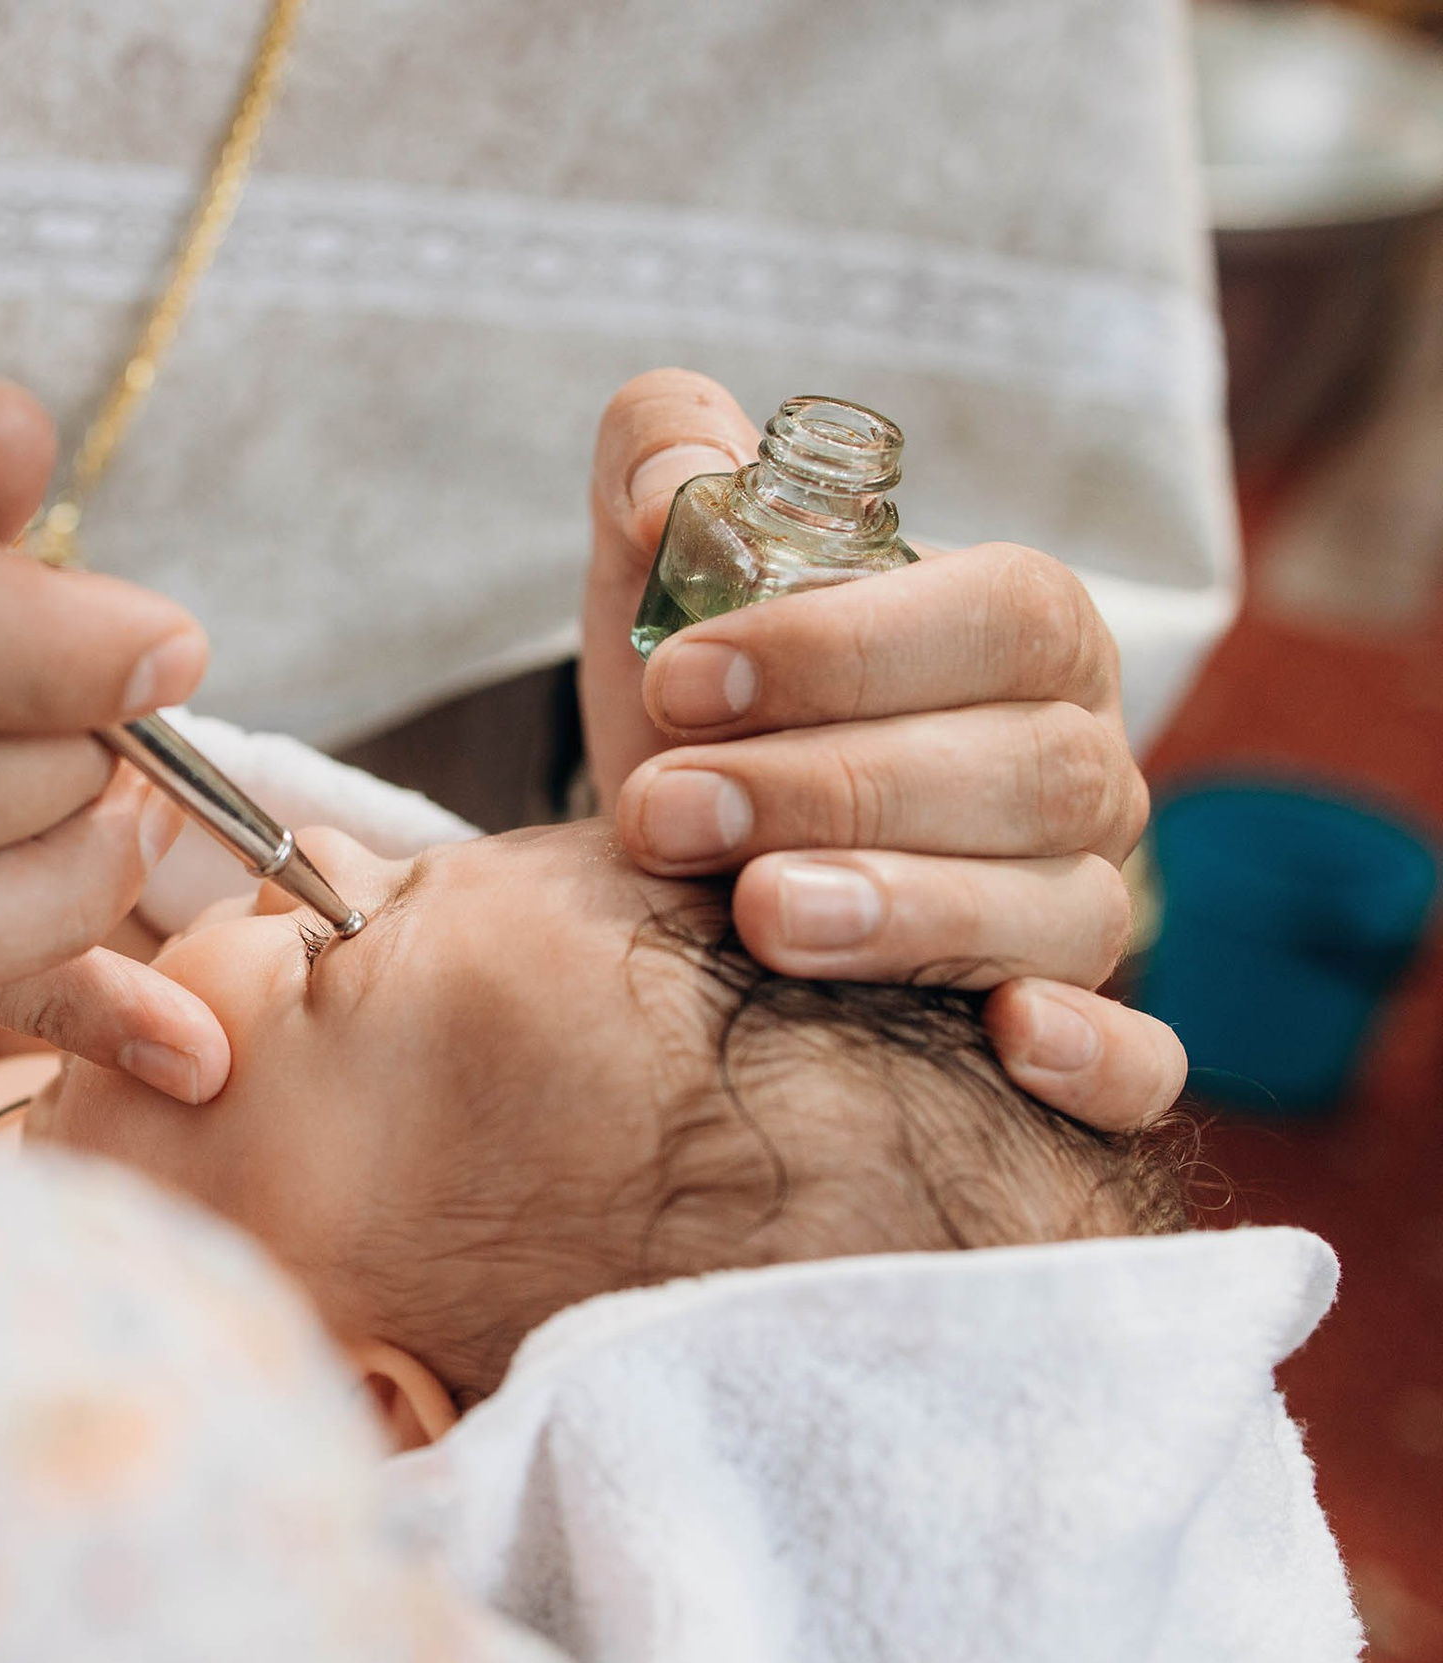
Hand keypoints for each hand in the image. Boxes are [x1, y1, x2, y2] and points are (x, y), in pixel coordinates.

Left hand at [579, 371, 1185, 1130]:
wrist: (684, 852)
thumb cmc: (699, 699)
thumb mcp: (662, 568)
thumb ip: (661, 461)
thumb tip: (659, 491)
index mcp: (1023, 632)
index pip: (1000, 615)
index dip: (845, 647)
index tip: (683, 679)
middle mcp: (1080, 767)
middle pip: (1027, 772)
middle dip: (834, 789)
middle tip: (665, 811)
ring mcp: (1081, 905)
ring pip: (1063, 913)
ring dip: (907, 913)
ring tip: (755, 916)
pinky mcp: (1069, 1029)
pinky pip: (1140, 1065)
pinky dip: (1097, 1060)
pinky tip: (1007, 1041)